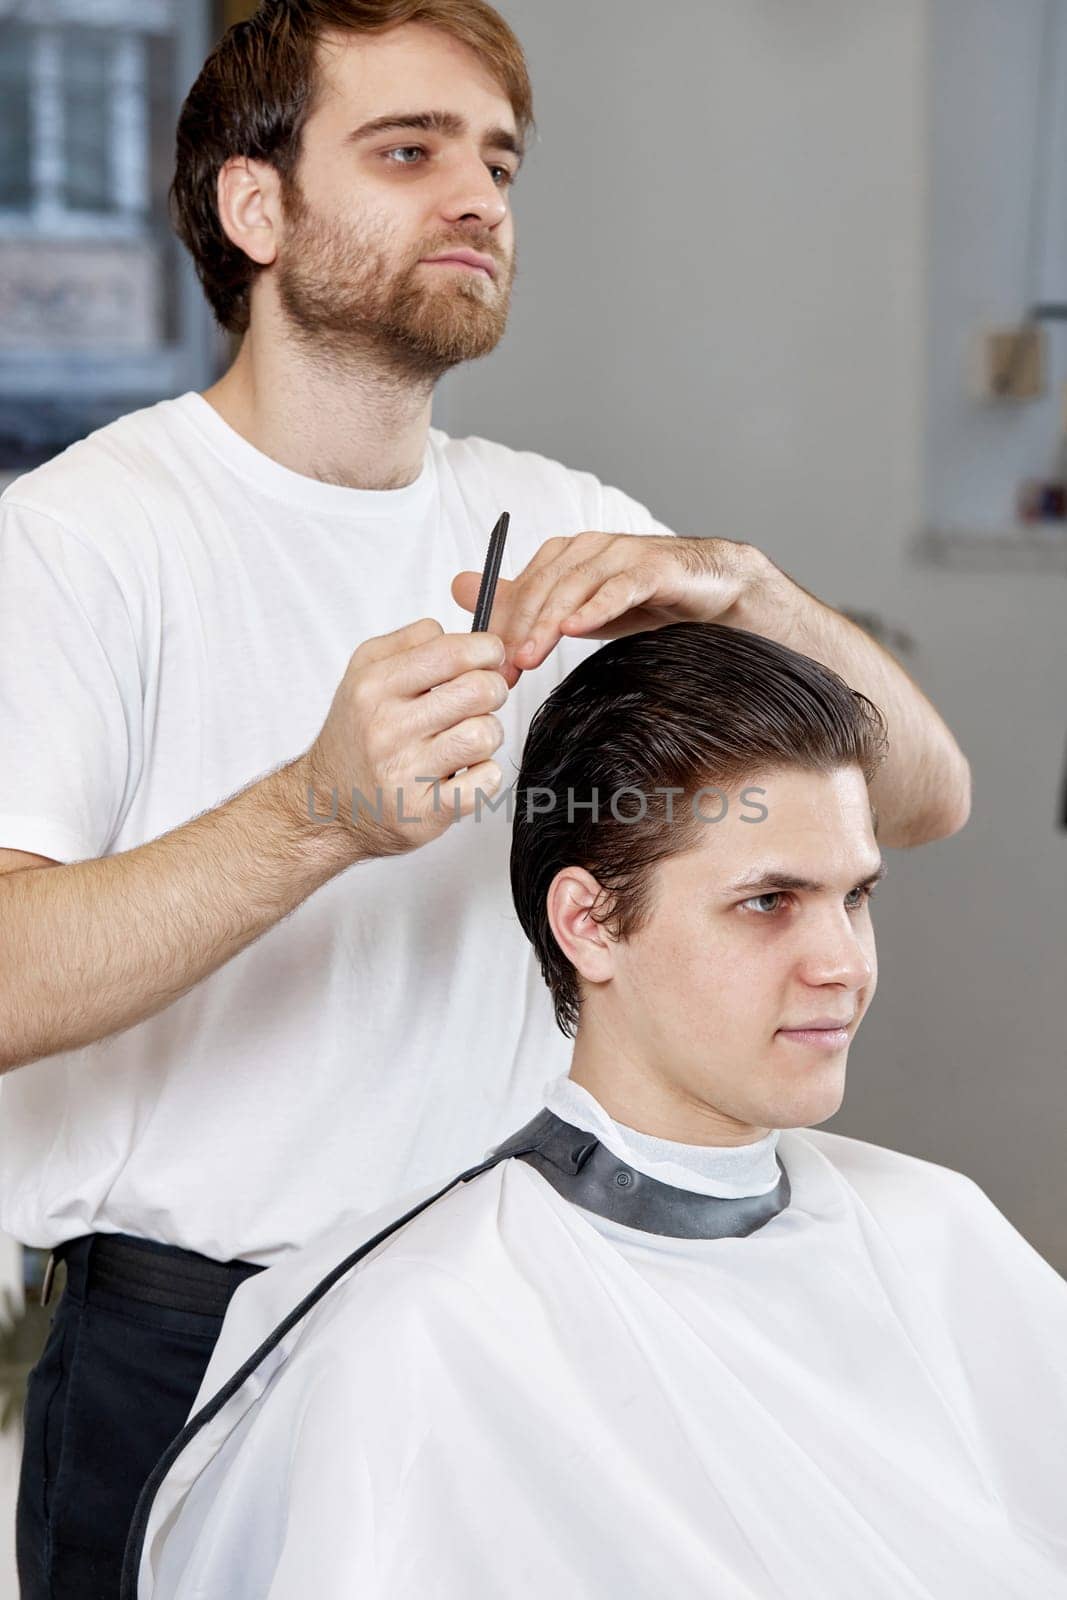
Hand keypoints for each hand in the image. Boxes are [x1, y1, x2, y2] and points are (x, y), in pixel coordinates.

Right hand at [299, 618, 509, 858]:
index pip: (450, 652)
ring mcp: (406, 772)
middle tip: (481, 700)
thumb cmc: (356, 736)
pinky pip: (484, 782)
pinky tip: (466, 771)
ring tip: (467, 738)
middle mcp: (387, 728)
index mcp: (374, 687)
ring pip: (484, 734)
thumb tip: (454, 632)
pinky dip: (486, 775)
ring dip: (488, 734)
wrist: (328, 804)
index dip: (486, 649)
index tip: (490, 656)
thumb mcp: (363, 673)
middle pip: (478, 690)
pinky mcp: (424, 811)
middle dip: (493, 690)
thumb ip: (409, 642)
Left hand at [451, 532, 758, 685]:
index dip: (501, 629)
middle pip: (543, 587)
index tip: (486, 670)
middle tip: (502, 670)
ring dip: (548, 621)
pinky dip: (598, 605)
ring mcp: (623, 554)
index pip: (521, 590)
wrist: (715, 594)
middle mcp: (589, 548)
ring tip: (529, 656)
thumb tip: (458, 586)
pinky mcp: (657, 567)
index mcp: (565, 556)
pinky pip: (622, 586)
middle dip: (518, 630)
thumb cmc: (645, 600)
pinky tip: (578, 626)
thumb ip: (522, 600)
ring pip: (575, 585)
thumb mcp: (576, 608)